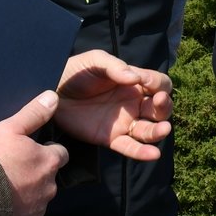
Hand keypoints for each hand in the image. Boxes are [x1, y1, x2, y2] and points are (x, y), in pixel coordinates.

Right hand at [0, 90, 68, 215]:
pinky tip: (0, 208)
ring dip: (27, 195)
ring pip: (38, 199)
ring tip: (2, 190)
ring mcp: (39, 209)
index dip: (46, 152)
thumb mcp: (8, 130)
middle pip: (49, 178)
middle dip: (36, 175)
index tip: (30, 152)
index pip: (60, 153)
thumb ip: (33, 114)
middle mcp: (50, 187)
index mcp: (48, 161)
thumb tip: (53, 97)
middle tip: (12, 172)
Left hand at [55, 49, 172, 160]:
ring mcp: (123, 122)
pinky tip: (153, 154)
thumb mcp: (94, 61)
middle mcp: (133, 103)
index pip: (159, 84)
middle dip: (164, 106)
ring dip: (159, 130)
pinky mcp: (111, 139)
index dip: (158, 83)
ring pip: (150, 130)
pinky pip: (130, 147)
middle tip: (158, 102)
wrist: (51, 92)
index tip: (145, 82)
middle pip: (160, 108)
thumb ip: (115, 66)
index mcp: (133, 82)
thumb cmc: (74, 72)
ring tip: (164, 129)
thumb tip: (136, 79)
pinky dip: (142, 152)